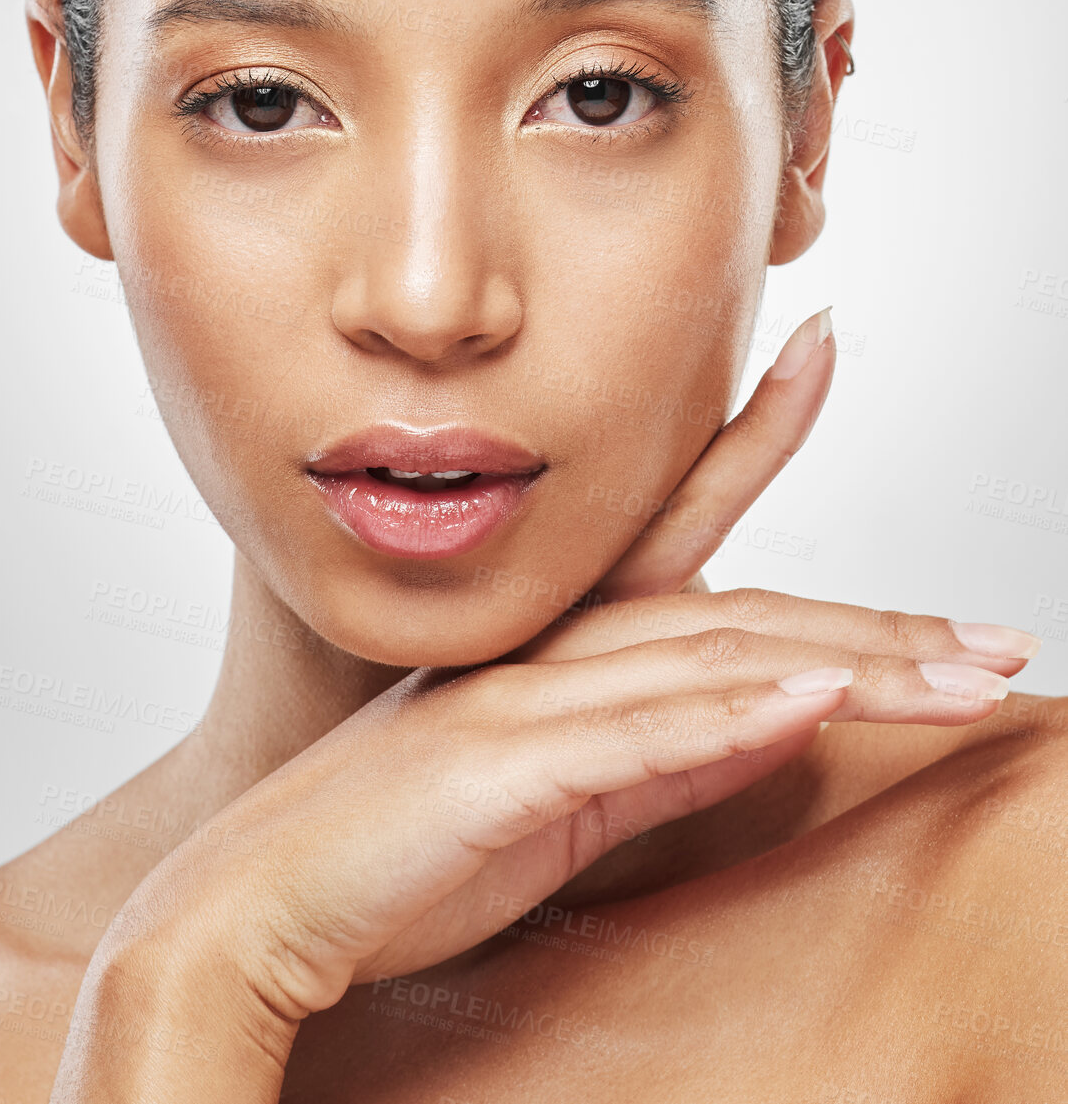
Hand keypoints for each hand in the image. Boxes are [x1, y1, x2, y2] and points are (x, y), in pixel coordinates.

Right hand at [51, 311, 1035, 1098]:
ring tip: (967, 670)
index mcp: (564, 644)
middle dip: (886, 625)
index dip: (757, 439)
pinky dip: (730, 721)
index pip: (686, 528)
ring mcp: (530, 697)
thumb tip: (771, 722)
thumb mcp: (564, 801)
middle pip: (748, 614)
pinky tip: (814, 704)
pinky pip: (637, 739)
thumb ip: (664, 755)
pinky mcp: (504, 766)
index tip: (821, 353)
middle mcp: (557, 647)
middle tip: (1002, 629)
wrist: (258, 899)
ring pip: (717, 660)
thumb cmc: (402, 850)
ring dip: (851, 665)